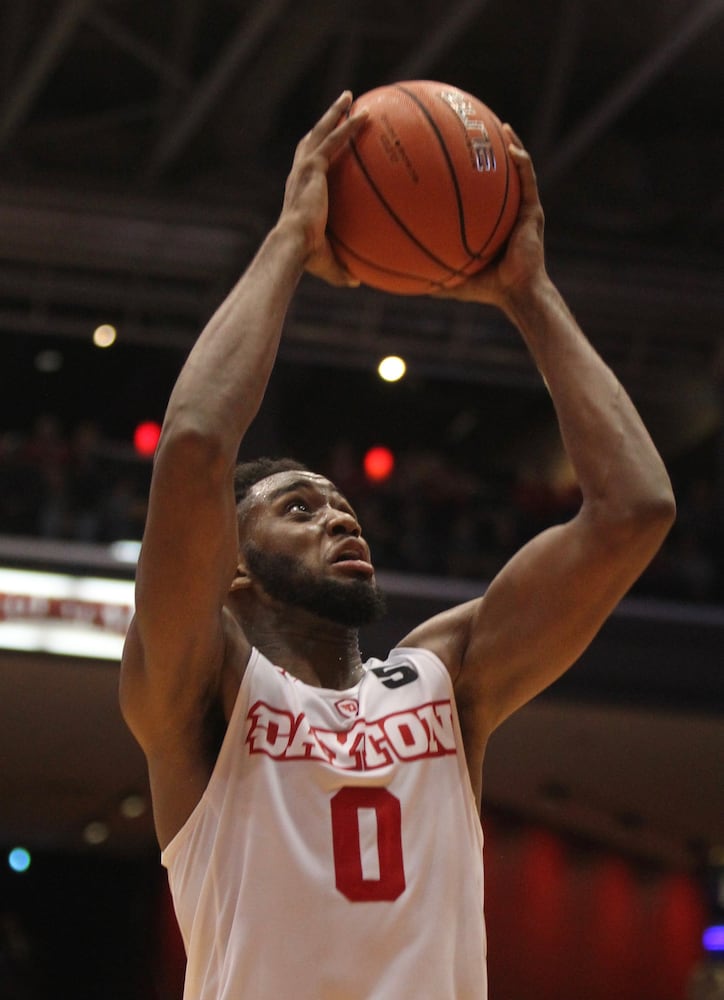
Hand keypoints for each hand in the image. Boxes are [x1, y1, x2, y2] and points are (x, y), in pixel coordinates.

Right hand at [279, 91, 367, 287]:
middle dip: (325, 122)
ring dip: (335, 113)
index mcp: (300, 193)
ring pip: (321, 132)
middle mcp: (299, 176)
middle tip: (340, 108)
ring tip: (350, 97)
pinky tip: (367, 116)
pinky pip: (335, 140)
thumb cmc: (305, 257)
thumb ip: (341, 268)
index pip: (308, 168)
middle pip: (311, 140)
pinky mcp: (313, 167)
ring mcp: (304, 169)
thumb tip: (357, 282)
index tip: (328, 145)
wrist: (293, 245)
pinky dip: (349, 126)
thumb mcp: (326, 263)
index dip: (317, 154)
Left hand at [437, 126, 546, 308]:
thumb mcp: (452, 277)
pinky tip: (512, 148)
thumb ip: (429, 274)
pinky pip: (528, 180)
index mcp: (489, 221)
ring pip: (517, 171)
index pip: (477, 193)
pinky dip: (522, 162)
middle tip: (473, 131)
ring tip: (500, 127)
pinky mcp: (533, 211)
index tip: (448, 156)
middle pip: (497, 176)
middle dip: (489, 152)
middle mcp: (506, 211)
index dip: (467, 175)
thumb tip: (400, 278)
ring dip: (511, 146)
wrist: (517, 293)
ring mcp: (521, 209)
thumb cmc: (487, 288)